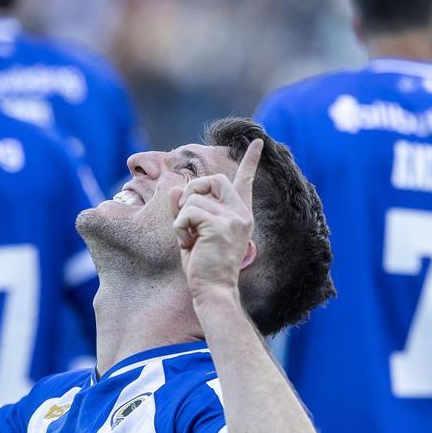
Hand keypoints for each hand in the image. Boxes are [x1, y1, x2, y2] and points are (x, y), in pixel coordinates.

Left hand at [170, 139, 261, 299]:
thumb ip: (185, 209)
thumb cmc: (203, 266)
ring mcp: (233, 219)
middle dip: (193, 190)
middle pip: (213, 179)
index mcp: (239, 215)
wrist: (213, 290)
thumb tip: (175, 188)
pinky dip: (179, 227)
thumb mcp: (192, 232)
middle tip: (187, 214)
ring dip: (182, 218)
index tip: (256, 142)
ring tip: (190, 240)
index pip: (245, 181)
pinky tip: (188, 244)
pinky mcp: (220, 225)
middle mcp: (241, 214)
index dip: (250, 160)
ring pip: (194, 198)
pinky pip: (188, 212)